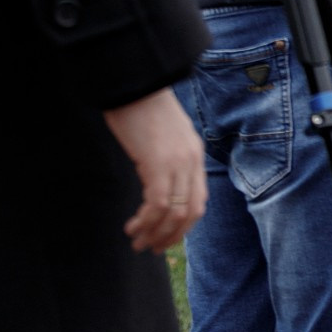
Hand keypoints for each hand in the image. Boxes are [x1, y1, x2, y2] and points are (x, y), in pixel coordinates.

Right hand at [102, 87, 205, 252]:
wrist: (135, 82)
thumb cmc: (140, 107)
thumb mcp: (162, 135)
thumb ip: (166, 157)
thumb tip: (156, 177)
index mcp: (195, 155)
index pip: (198, 201)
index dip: (183, 225)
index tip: (165, 236)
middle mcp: (192, 161)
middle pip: (191, 213)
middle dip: (171, 236)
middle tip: (151, 248)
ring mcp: (178, 163)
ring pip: (175, 213)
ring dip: (156, 233)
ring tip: (137, 242)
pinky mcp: (158, 163)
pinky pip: (158, 204)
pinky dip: (146, 221)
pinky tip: (133, 227)